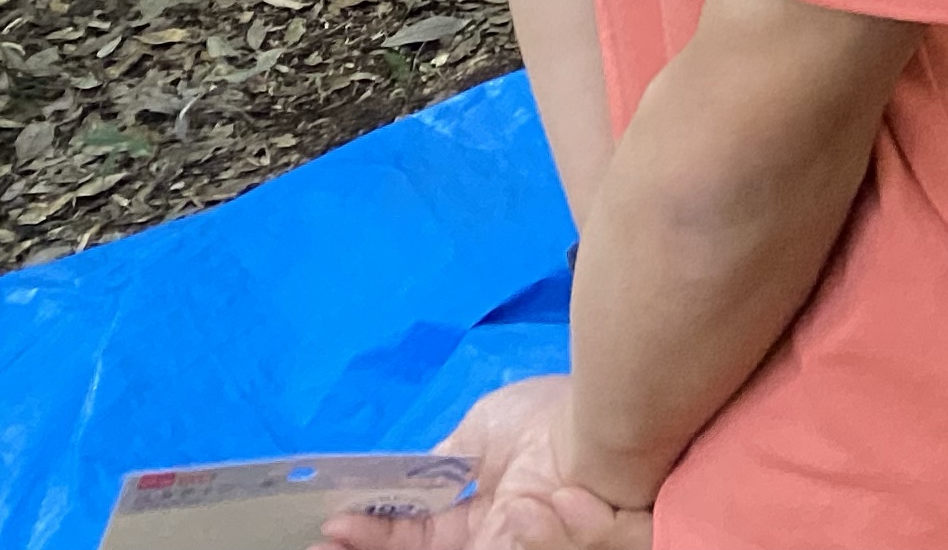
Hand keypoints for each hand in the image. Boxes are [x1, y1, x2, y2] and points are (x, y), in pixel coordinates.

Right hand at [318, 376, 649, 549]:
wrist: (618, 412)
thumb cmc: (556, 416)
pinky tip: (574, 502)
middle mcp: (503, 537)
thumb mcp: (484, 430)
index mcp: (483, 514)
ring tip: (535, 504)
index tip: (330, 529)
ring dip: (517, 537)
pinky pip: (544, 549)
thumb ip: (445, 461)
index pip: (416, 538)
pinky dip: (561, 532)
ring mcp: (535, 546)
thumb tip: (410, 477)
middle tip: (336, 541)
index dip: (372, 537)